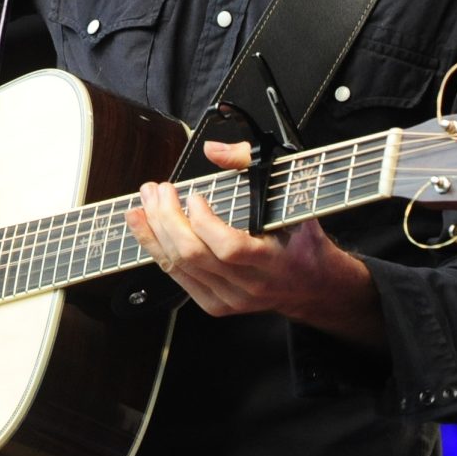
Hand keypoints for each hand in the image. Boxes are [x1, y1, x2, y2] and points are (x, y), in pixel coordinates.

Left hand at [126, 140, 377, 333]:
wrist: (313, 286)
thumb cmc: (302, 240)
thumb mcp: (292, 195)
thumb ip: (253, 165)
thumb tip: (215, 151)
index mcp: (272, 260)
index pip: (228, 247)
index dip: (203, 221)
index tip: (194, 195)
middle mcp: (249, 284)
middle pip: (194, 255)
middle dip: (166, 218)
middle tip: (157, 190)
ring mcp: (229, 298)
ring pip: (179, 266)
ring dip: (154, 230)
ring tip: (143, 203)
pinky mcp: (215, 304)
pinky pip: (177, 277)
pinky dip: (156, 250)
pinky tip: (145, 229)